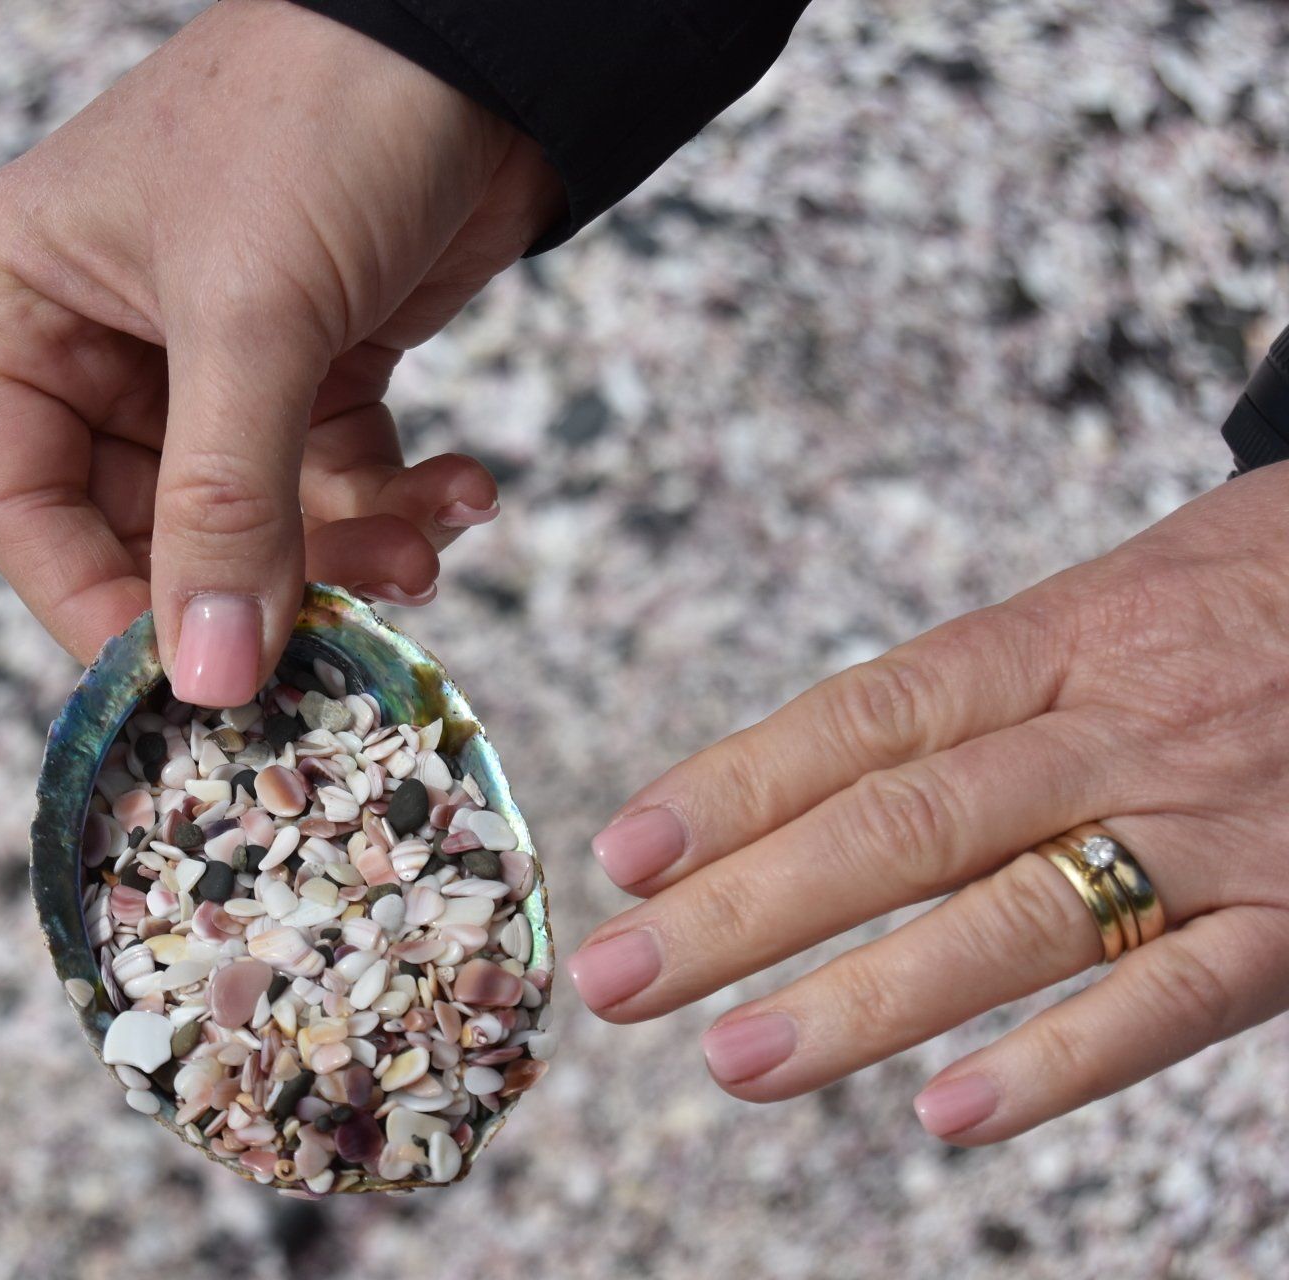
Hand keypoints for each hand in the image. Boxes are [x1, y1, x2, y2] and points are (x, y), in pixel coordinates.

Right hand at [0, 0, 559, 703]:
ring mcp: (215, 348)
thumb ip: (224, 507)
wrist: (488, 33)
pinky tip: (462, 491)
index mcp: (30, 297)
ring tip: (422, 549)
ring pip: (253, 515)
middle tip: (333, 631)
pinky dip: (394, 503)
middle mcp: (107, 330)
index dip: (91, 606)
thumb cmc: (322, 118)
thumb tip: (203, 678)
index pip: (22, 500)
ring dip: (342, 553)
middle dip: (249, 581)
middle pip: (149, 525)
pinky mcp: (313, 355)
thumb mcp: (252, 317)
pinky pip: (332, 477)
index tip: (178, 685)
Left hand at [568, 464, 1288, 1143]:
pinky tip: (947, 1113)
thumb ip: (966, 702)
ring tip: (734, 1059)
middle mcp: (1110, 732)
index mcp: (1047, 644)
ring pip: (1014, 917)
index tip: (624, 856)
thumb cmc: (1233, 602)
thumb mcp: (1094, 610)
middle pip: (903, 823)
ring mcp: (1204, 825)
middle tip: (618, 977)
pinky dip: (1061, 1062)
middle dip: (745, 909)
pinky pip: (1176, 1000)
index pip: (862, 717)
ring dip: (863, 999)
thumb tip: (793, 793)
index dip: (736, 787)